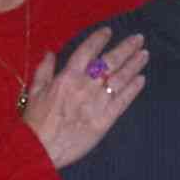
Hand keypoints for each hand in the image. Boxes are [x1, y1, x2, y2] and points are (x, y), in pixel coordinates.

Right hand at [23, 27, 147, 168]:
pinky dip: (133, 90)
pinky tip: (142, 80)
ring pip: (120, 79)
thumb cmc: (35, 121)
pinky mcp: (104, 120)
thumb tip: (50, 52)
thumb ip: (44, 69)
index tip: (109, 31)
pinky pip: (122, 102)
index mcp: (67, 77)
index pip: (87, 51)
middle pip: (109, 62)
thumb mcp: (34, 91)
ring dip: (134, 65)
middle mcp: (85, 86)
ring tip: (144, 55)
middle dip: (125, 48)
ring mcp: (97, 103)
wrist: (40, 149)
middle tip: (139, 38)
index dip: (99, 39)